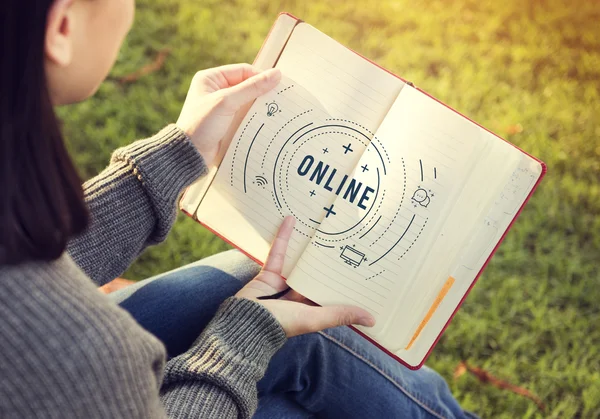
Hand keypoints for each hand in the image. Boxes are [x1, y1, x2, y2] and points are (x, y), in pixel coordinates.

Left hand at [176, 63, 280, 164]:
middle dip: (262, 92)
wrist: (190, 154)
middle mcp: (216, 90)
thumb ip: (252, 88)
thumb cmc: (201, 125)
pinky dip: (255, 117)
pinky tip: (266, 121)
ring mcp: (222, 107)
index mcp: (211, 78)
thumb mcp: (226, 102)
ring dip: (260, 106)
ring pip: (248, 101)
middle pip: (247, 85)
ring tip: (276, 110)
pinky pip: (245, 115)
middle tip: (280, 98)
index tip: (278, 85)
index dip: (260, 76)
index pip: (243, 71)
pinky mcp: (226, 122)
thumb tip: (276, 74)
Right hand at [236, 216, 375, 336]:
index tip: (362, 267)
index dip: (345, 282)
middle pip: (317, 274)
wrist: (245, 322)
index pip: (332, 293)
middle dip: (329, 260)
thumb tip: (373, 320)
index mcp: (312, 309)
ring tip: (322, 227)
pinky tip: (291, 220)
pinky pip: (279, 252)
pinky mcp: (269, 273)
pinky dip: (283, 237)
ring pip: (299, 261)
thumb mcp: (315, 318)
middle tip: (346, 238)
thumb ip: (341, 315)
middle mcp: (299, 296)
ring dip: (308, 246)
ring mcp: (283, 284)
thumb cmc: (282, 323)